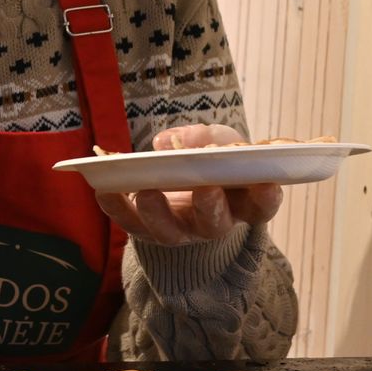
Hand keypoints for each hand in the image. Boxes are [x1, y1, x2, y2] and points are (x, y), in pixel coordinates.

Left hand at [95, 124, 282, 244]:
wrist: (181, 184)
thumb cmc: (209, 161)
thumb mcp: (215, 141)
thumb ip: (204, 138)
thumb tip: (169, 144)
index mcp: (240, 202)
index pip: (260, 206)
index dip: (266, 198)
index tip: (268, 184)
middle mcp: (212, 222)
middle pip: (215, 224)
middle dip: (210, 207)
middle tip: (206, 188)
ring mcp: (178, 230)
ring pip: (169, 232)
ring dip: (158, 213)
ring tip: (147, 191)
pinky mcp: (145, 229)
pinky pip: (129, 223)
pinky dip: (116, 207)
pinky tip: (103, 190)